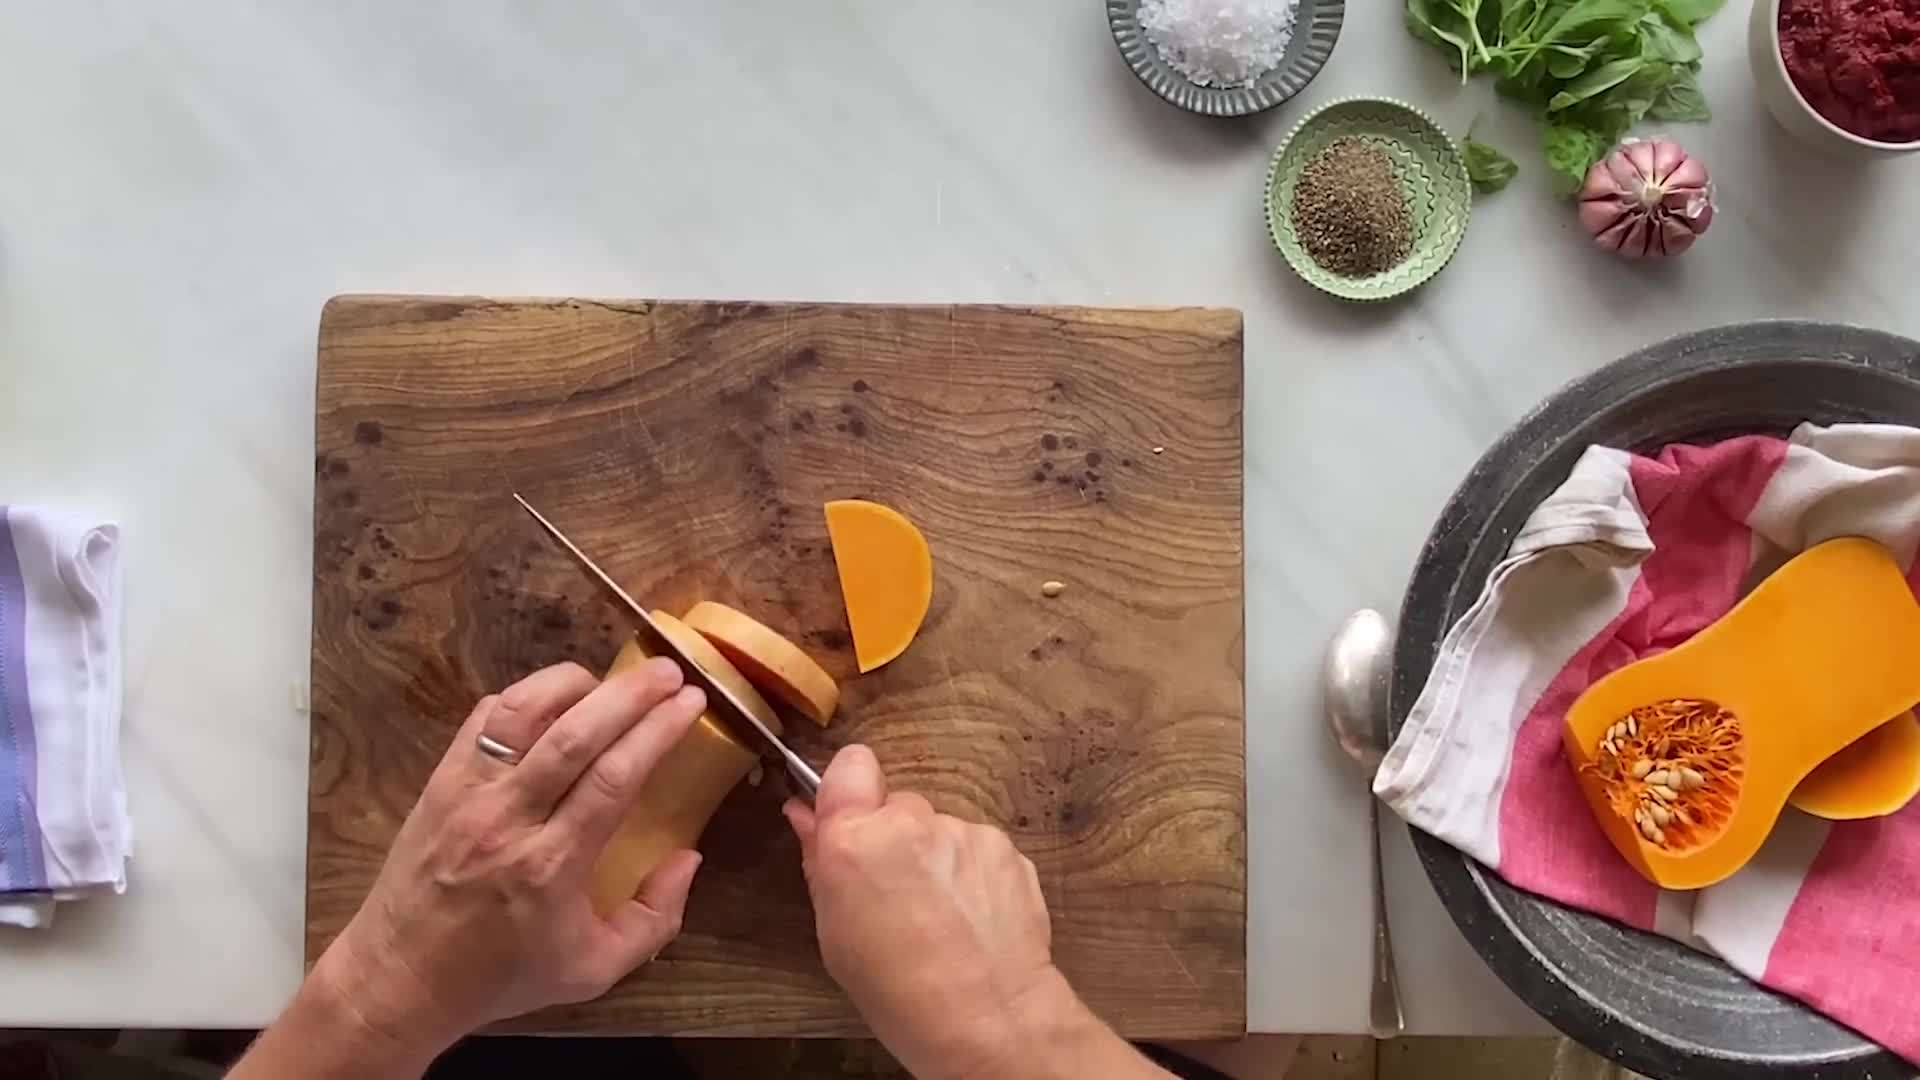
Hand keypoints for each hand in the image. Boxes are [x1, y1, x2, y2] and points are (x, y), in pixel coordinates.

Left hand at [248, 660, 707, 1075]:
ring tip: (612, 679)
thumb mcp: (594, 971)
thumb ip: (654, 919)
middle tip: (670, 671)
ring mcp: (467, 794)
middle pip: (575, 734)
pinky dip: (524, 697)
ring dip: (574, 683)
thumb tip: (690, 856)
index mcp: (551, 867)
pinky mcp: (440, 781)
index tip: (691, 703)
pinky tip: (555, 700)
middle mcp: (508, 820)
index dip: (657, 730)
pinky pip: (484, 720)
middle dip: (630, 694)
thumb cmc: (502, 975)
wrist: (401, 979)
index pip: (614, 777)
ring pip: (522, 712)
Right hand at [785, 746, 1168, 1079]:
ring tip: (940, 918)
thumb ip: (820, 863)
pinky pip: (976, 848)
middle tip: (895, 894)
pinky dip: (971, 875)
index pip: (849, 765)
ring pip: (939, 829)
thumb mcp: (835, 936)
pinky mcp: (1006, 847)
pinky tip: (971, 919)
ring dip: (935, 859)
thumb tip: (805, 816)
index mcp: (856, 841)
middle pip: (896, 805)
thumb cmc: (900, 993)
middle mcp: (912, 822)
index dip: (849, 792)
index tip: (850, 826)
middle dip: (893, 838)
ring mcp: (965, 832)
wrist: (990, 1019)